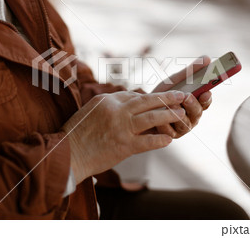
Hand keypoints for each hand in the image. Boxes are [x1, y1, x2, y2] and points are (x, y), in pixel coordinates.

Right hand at [62, 91, 186, 183]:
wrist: (68, 155)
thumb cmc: (77, 134)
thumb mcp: (90, 111)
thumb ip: (109, 105)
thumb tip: (127, 102)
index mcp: (106, 100)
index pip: (133, 95)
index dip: (149, 98)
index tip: (160, 100)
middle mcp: (115, 110)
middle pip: (146, 101)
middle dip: (167, 98)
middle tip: (181, 96)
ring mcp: (121, 128)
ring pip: (151, 118)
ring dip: (169, 115)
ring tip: (182, 114)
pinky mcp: (124, 146)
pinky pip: (148, 141)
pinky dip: (160, 140)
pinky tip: (169, 140)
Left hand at [152, 56, 212, 137]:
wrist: (141, 108)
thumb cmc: (162, 94)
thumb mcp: (175, 81)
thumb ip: (190, 71)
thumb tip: (207, 57)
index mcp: (196, 104)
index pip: (206, 102)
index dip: (207, 98)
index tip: (207, 91)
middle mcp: (191, 118)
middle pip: (197, 113)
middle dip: (193, 105)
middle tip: (188, 96)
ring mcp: (180, 128)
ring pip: (184, 124)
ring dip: (178, 114)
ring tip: (172, 105)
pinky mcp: (168, 136)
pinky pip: (168, 132)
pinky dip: (164, 125)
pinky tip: (160, 118)